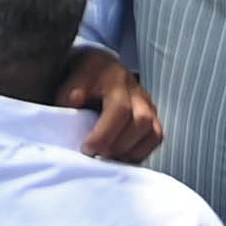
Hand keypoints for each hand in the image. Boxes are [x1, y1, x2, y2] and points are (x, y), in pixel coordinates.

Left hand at [58, 44, 162, 162]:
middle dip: (119, 144)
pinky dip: (140, 152)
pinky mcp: (153, 116)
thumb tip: (71, 107)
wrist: (100, 67)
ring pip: (153, 132)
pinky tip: (121, 157)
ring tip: (109, 157)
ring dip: (131, 151)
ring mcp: (148, 104)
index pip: (120, 109)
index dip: (105, 133)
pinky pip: (156, 138)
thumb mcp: (72, 80)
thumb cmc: (85, 77)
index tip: (88, 148)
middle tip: (98, 155)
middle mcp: (137, 92)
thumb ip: (69, 95)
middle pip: (141, 121)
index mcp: (116, 80)